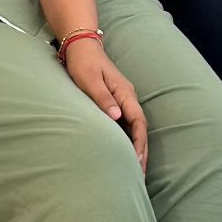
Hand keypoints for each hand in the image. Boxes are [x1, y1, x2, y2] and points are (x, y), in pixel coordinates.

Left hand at [61, 39, 147, 174]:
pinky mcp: (115, 101)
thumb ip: (103, 98)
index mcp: (125, 94)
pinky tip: (123, 151)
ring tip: (134, 168)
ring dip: (135, 147)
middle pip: (140, 129)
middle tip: (139, 174)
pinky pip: (125, 124)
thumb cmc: (83, 63)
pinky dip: (127, 139)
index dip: (139, 143)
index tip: (137, 161)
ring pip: (134, 128)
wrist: (81, 46)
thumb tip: (117, 117)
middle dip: (141, 151)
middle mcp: (127, 98)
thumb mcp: (90, 80)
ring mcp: (122, 100)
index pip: (138, 123)